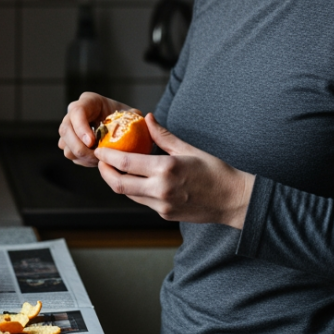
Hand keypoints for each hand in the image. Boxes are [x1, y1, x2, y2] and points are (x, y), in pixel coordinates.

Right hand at [57, 93, 132, 166]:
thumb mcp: (131, 114)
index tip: (92, 142)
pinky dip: (83, 160)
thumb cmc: (124, 117)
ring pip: (65, 145)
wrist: (119, 126)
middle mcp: (74, 113)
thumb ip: (134, 115)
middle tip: (97, 156)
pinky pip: (71, 155)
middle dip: (80, 147)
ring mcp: (69, 129)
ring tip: (100, 158)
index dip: (81, 128)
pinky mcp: (69, 143)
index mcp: (88, 101)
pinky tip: (96, 159)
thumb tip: (134, 118)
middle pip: (65, 130)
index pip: (77, 112)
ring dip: (83, 156)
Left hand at [95, 114, 255, 228]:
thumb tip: (146, 119)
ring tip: (114, 169)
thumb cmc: (215, 171)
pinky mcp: (164, 214)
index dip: (107, 157)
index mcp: (166, 169)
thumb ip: (163, 136)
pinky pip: (142, 201)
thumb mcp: (189, 149)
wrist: (233, 200)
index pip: (125, 163)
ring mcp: (162, 205)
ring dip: (118, 182)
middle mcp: (161, 189)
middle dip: (105, 173)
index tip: (100, 150)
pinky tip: (135, 180)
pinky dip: (134, 190)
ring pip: (128, 194)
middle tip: (101, 162)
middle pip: (119, 184)